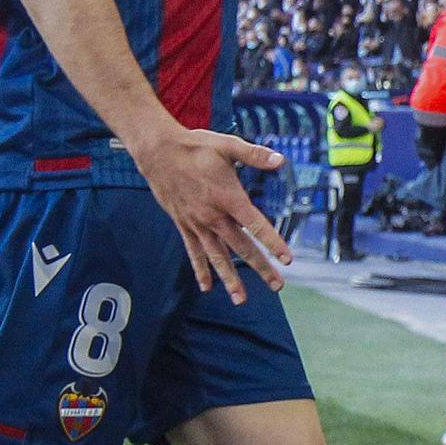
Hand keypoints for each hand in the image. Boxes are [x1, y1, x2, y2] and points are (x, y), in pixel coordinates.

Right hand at [129, 126, 291, 303]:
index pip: (256, 225)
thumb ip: (255, 155)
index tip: (287, 259)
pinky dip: (201, 269)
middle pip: (240, 247)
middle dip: (260, 267)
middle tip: (277, 285)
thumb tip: (281, 160)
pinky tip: (207, 287)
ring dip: (230, 279)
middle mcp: (213, 216)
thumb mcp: (228, 145)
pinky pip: (194, 252)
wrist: (158, 152)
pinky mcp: (183, 225)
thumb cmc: (195, 147)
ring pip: (217, 256)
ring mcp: (196, 223)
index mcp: (228, 197)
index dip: (273, 242)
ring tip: (241, 299)